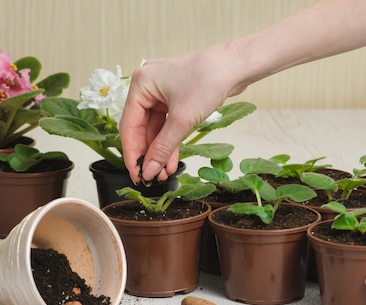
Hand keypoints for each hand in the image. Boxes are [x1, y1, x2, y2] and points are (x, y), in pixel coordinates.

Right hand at [119, 45, 246, 183]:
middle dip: (148, 155)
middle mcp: (147, 87)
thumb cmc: (209, 80)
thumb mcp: (182, 119)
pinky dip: (169, 143)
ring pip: (155, 130)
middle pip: (141, 129)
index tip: (136, 175)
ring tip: (163, 174)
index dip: (132, 154)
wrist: (236, 66)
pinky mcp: (175, 99)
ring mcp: (161, 93)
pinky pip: (167, 125)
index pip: (129, 126)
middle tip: (150, 178)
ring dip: (159, 152)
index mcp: (140, 84)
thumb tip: (149, 170)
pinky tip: (171, 162)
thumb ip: (163, 147)